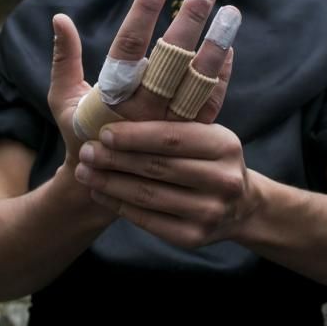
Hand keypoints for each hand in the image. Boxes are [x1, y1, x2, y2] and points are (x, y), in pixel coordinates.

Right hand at [48, 0, 237, 163]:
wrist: (105, 187)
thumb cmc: (80, 133)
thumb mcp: (63, 99)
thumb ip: (64, 58)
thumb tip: (60, 17)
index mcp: (110, 97)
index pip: (129, 47)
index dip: (144, 13)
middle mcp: (143, 111)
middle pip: (170, 61)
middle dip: (189, 23)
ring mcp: (169, 125)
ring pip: (196, 82)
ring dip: (215, 47)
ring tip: (231, 14)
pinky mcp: (188, 137)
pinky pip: (209, 104)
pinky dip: (221, 78)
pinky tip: (231, 50)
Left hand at [74, 112, 255, 248]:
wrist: (242, 206)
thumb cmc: (211, 158)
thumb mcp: (208, 131)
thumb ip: (177, 115)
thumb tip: (130, 88)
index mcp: (224, 144)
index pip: (171, 138)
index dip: (134, 135)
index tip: (103, 132)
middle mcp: (222, 180)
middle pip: (157, 167)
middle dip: (115, 159)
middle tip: (85, 151)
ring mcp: (210, 212)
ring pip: (148, 195)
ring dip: (109, 183)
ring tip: (84, 172)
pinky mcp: (193, 237)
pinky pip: (148, 220)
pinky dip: (119, 205)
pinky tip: (100, 193)